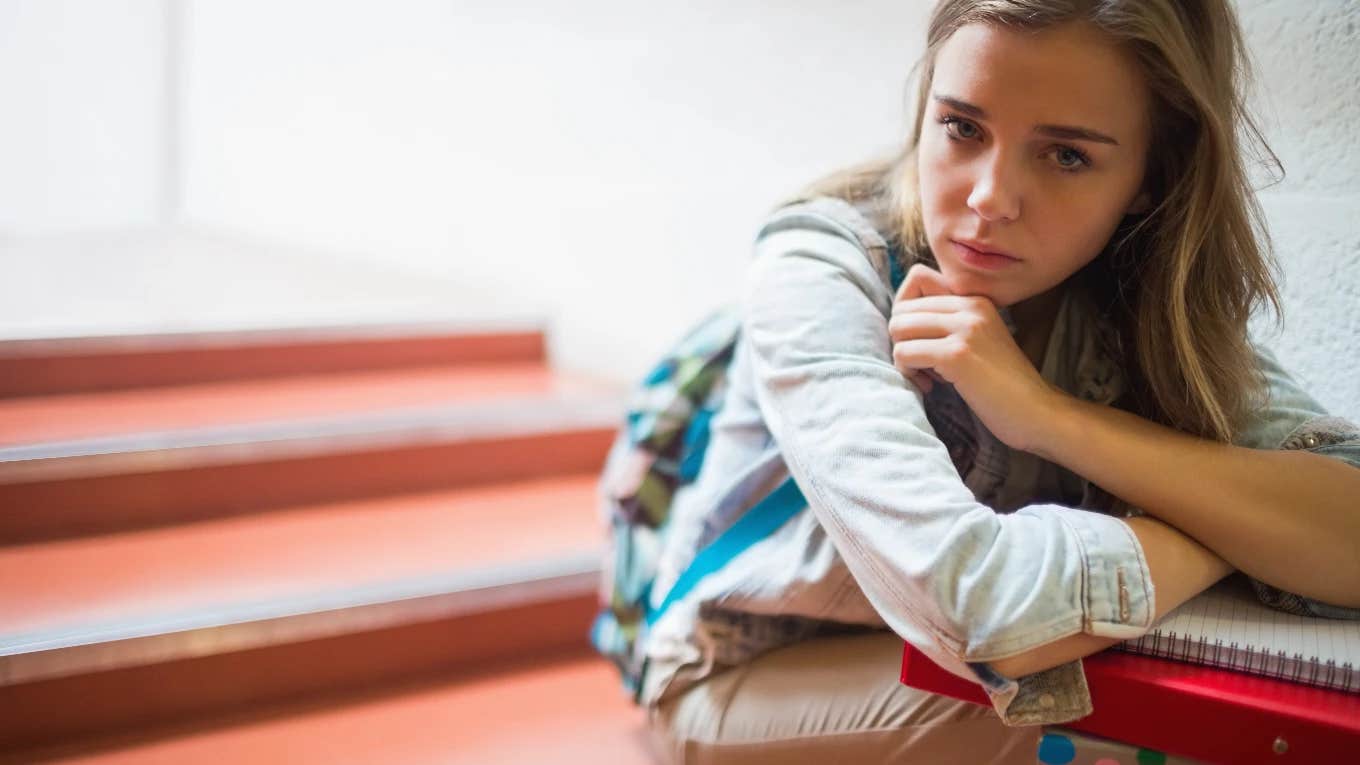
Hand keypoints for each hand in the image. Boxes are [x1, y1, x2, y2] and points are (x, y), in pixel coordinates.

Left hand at [888, 263, 1063, 451]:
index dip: (907, 315)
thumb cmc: (1003, 385)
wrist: (1036, 411)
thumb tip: (899, 320)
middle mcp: (971, 307)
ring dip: (903, 357)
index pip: (917, 279)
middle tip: (921, 365)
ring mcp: (965, 329)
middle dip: (902, 339)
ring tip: (926, 376)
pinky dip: (908, 372)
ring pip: (898, 328)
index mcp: (976, 300)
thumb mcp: (978, 341)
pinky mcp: (956, 355)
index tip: (922, 342)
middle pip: (902, 307)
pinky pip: (904, 353)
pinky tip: (930, 386)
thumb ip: (949, 324)